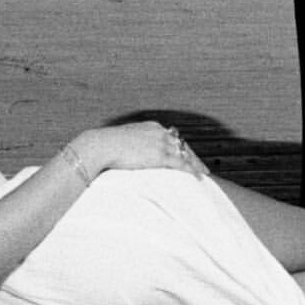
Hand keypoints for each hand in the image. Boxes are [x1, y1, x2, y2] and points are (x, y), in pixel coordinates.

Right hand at [74, 121, 209, 179]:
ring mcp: (160, 143)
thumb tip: (132, 154)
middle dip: (193, 156)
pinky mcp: (159, 155)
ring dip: (196, 164)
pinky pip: (181, 163)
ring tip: (204, 174)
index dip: (182, 148)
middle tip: (202, 167)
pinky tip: (198, 177)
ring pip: (185, 154)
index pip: (173, 137)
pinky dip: (191, 170)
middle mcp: (159, 132)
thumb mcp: (123, 141)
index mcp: (151, 127)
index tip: (187, 156)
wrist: (100, 146)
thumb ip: (133, 145)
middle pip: (182, 145)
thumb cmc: (106, 146)